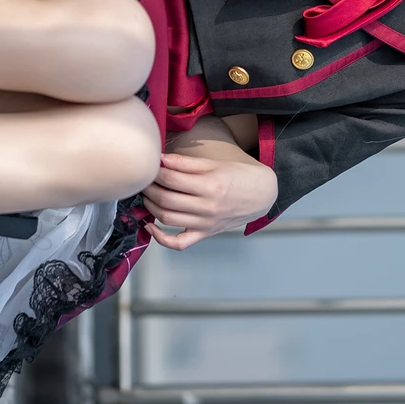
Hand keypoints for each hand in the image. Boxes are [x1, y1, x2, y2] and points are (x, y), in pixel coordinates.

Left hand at [142, 151, 277, 249]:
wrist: (262, 194)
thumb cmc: (240, 176)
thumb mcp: (214, 163)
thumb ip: (186, 163)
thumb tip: (161, 159)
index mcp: (209, 186)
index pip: (170, 179)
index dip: (154, 171)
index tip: (148, 165)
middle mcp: (206, 207)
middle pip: (165, 199)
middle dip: (148, 188)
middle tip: (143, 178)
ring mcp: (205, 224)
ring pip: (167, 219)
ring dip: (150, 206)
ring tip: (146, 194)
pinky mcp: (205, 234)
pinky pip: (179, 243)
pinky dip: (161, 239)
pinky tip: (151, 226)